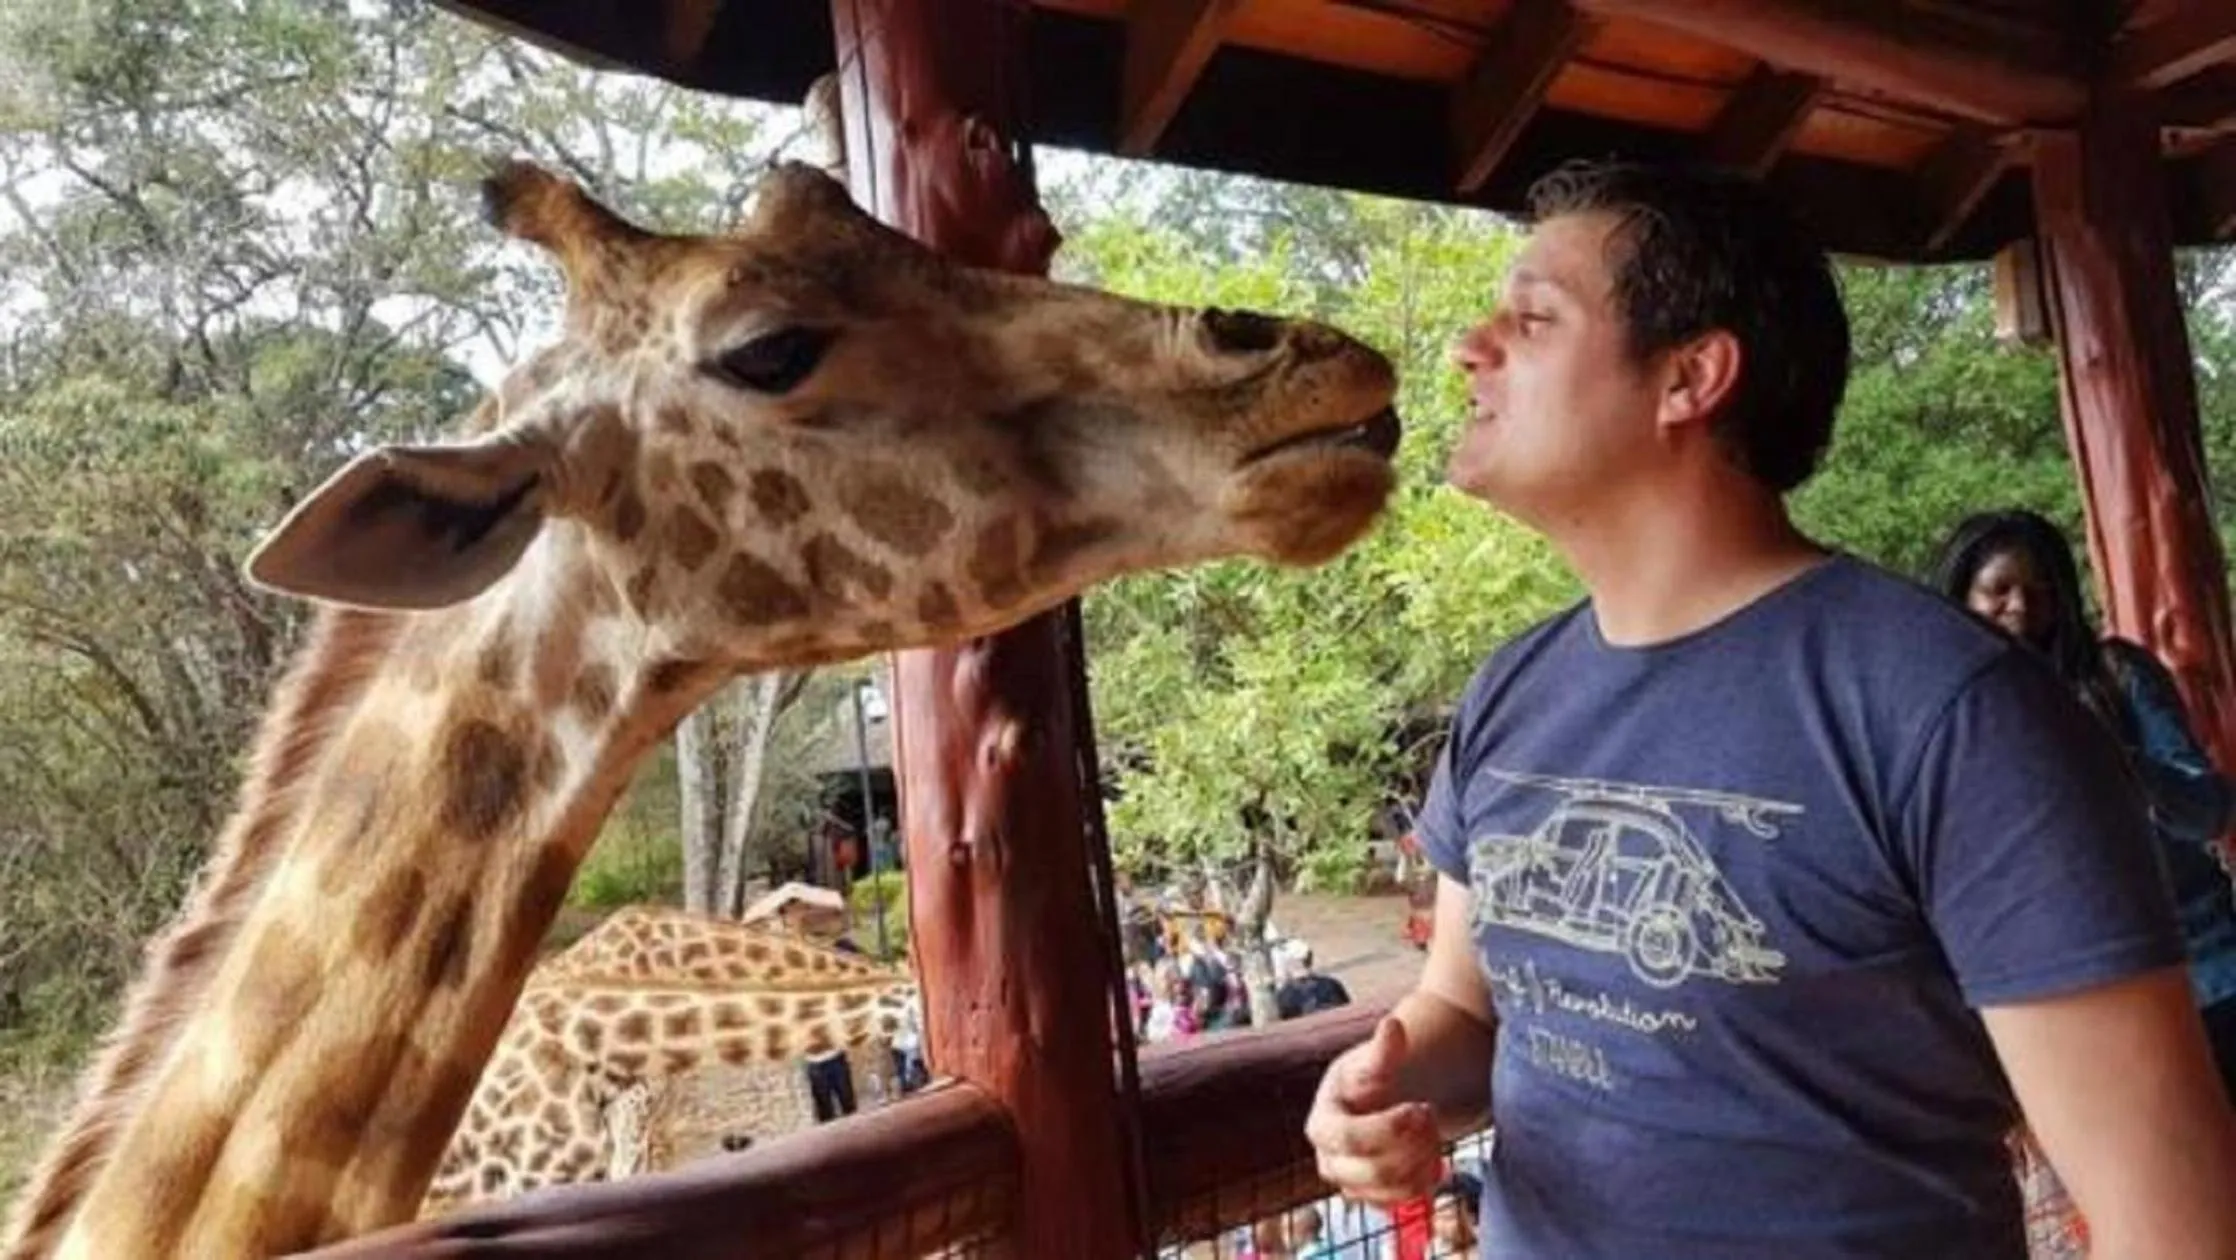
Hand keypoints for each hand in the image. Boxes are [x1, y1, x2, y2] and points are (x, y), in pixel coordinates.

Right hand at [1305, 1016, 1443, 1203]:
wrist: (1388, 1097)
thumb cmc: (1378, 1075)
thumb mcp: (1381, 1059)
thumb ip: (1385, 1048)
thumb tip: (1392, 1025)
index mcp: (1322, 1121)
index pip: (1349, 1138)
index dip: (1388, 1129)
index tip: (1419, 1108)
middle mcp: (1328, 1156)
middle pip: (1370, 1171)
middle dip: (1410, 1148)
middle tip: (1430, 1118)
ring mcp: (1348, 1180)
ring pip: (1386, 1192)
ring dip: (1419, 1167)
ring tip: (1432, 1137)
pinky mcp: (1369, 1195)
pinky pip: (1395, 1205)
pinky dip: (1420, 1187)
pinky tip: (1432, 1161)